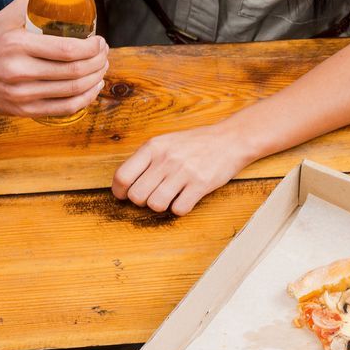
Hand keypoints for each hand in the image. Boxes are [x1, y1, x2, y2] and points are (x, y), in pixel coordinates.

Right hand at [0, 0, 109, 118]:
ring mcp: (22, 95)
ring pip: (73, 91)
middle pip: (75, 71)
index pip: (68, 49)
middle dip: (99, 61)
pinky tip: (93, 87)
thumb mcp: (8, 14)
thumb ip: (38, 6)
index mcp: (17, 44)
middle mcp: (19, 71)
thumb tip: (72, 1)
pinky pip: (64, 109)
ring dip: (96, 79)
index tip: (99, 40)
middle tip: (104, 53)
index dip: (93, 47)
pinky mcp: (23, 110)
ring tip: (102, 68)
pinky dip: (86, 99)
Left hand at [113, 122, 256, 215]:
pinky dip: (180, 208)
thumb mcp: (165, 142)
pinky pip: (179, 209)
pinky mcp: (200, 185)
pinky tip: (185, 198)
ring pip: (155, 205)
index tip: (125, 195)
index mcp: (153, 147)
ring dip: (160, 206)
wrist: (230, 140)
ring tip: (169, 197)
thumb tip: (123, 183)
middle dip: (142, 201)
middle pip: (137, 195)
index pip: (122, 176)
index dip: (120, 191)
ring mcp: (184, 172)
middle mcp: (166, 159)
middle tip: (152, 195)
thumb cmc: (195, 143)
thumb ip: (145, 159)